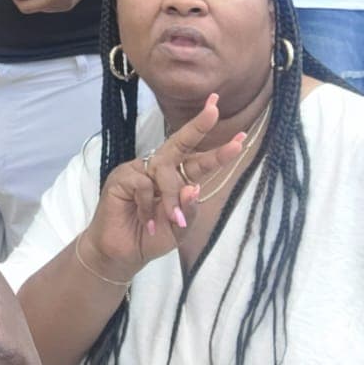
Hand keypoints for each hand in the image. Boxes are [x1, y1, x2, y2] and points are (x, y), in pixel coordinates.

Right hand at [85, 94, 247, 270]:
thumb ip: (189, 210)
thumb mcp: (180, 229)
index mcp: (177, 179)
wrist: (123, 254)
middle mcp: (159, 168)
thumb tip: (193, 187)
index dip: (218, 148)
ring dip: (172, 196)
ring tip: (171, 220)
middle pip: (181, 143)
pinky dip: (148, 205)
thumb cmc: (152, 239)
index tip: (241, 135)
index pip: (198, 159)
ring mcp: (139, 169)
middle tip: (214, 110)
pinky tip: (146, 220)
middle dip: (198, 126)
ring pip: (165, 169)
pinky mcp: (122, 177)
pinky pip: (143, 183)